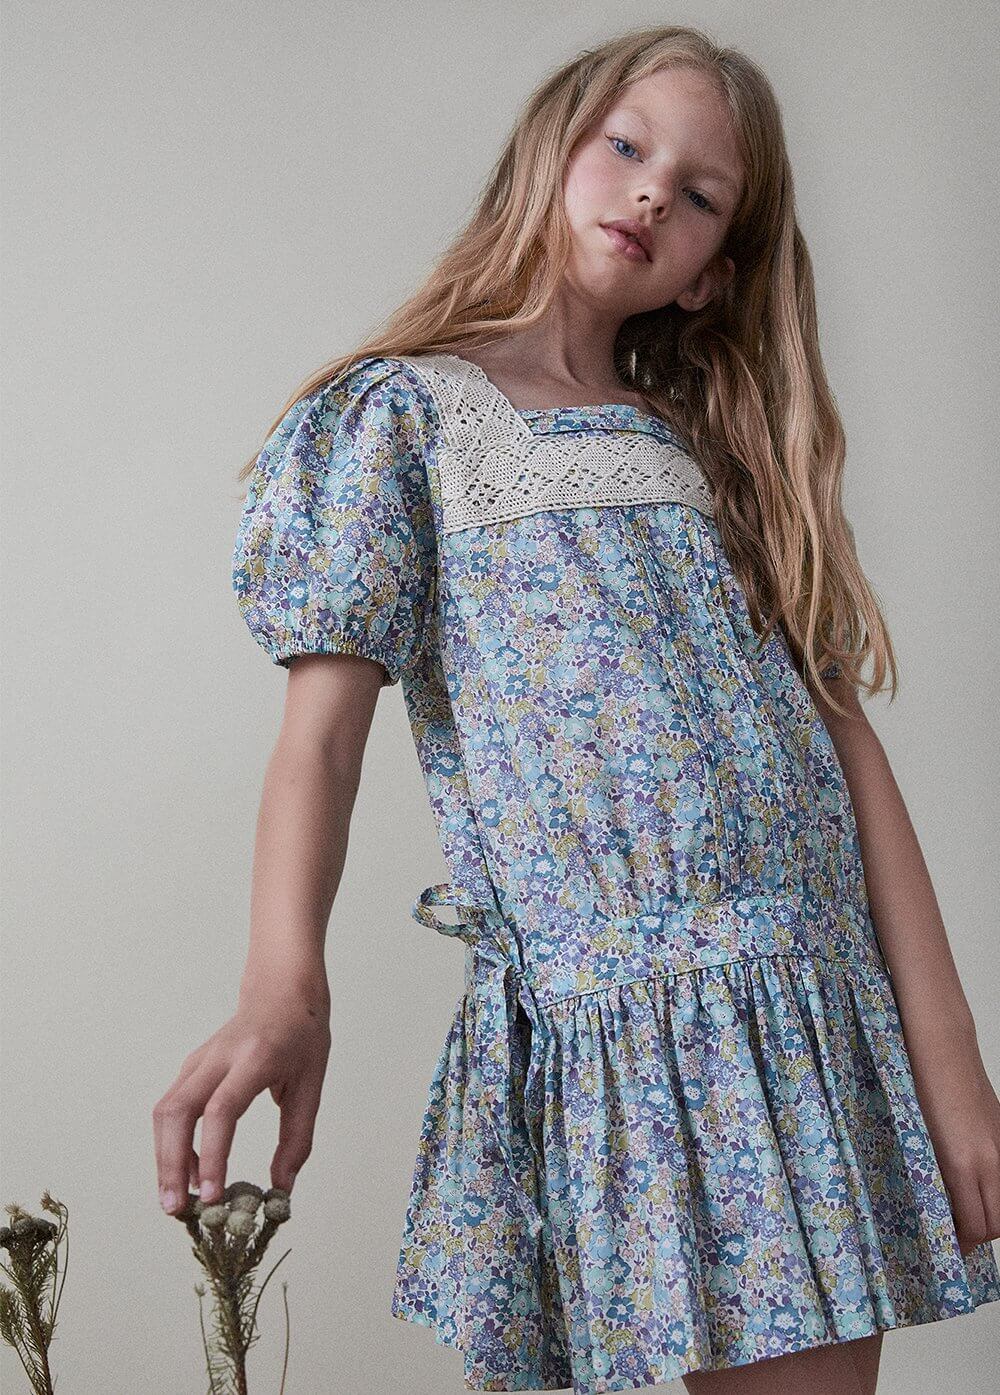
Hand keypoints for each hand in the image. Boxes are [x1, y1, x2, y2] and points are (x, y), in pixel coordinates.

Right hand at [152, 985, 331, 1214]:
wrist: (282, 988)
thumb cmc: (302, 1035)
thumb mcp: (312, 1085)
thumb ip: (297, 1139)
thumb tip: (281, 1189)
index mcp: (256, 1058)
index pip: (222, 1110)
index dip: (212, 1154)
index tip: (212, 1196)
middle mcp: (220, 1056)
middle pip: (178, 1111)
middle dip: (171, 1163)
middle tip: (177, 1209)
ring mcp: (200, 1059)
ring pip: (166, 1110)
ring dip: (165, 1157)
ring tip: (178, 1200)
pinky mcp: (191, 1067)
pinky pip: (171, 1107)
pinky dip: (171, 1142)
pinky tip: (188, 1171)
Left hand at [910, 1050, 999, 1255]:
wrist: (941, 1042)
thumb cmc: (916, 1081)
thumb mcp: (915, 1134)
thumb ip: (929, 1171)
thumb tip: (932, 1201)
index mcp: (962, 1162)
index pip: (974, 1225)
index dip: (962, 1244)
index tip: (948, 1250)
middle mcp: (989, 1158)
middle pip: (998, 1222)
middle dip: (979, 1237)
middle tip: (956, 1238)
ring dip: (992, 1216)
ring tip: (967, 1215)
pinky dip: (999, 1191)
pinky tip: (979, 1187)